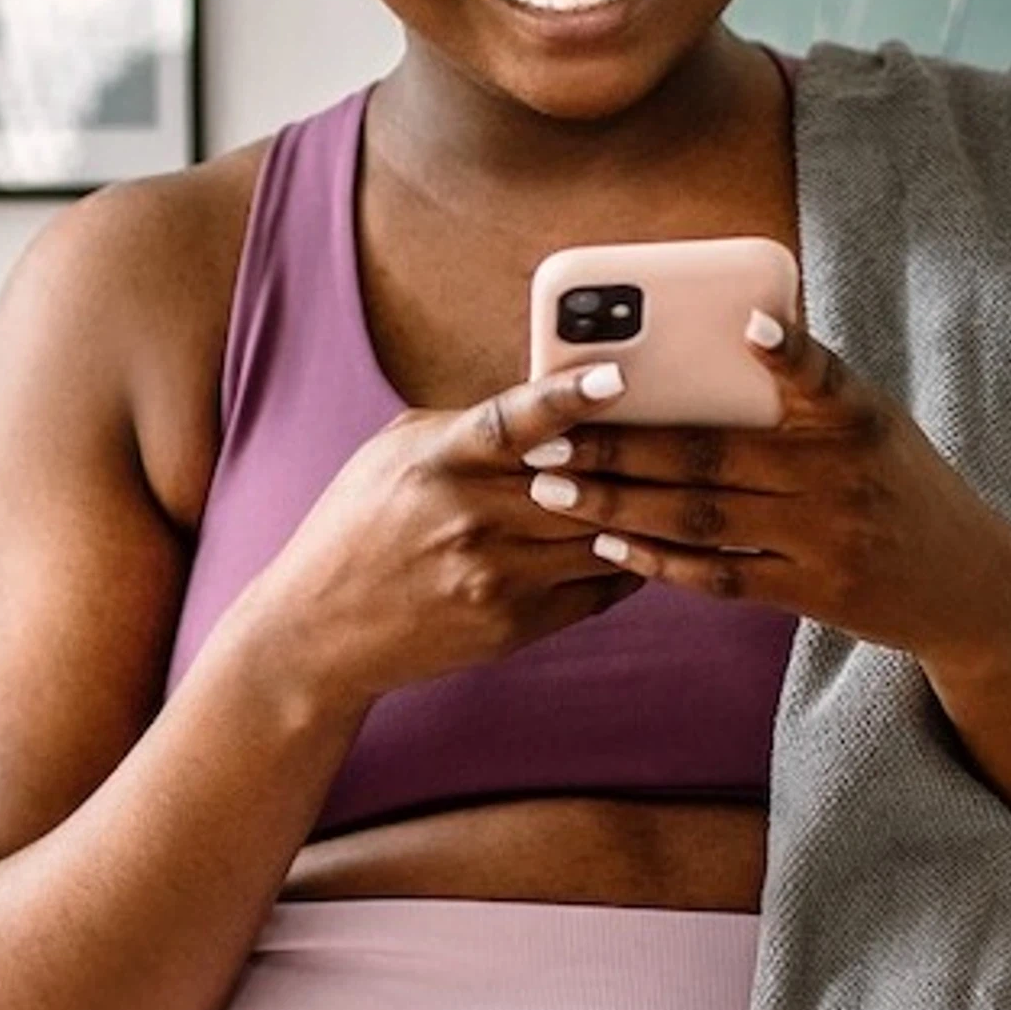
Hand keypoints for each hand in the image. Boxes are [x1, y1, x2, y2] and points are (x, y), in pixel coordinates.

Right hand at [221, 360, 643, 708]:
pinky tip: (642, 541)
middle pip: (582, 483)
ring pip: (603, 538)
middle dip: (639, 459)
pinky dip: (628, 562)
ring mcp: (495, 577)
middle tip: (691, 430)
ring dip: (643, 513)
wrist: (319, 631)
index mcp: (439, 462)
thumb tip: (555, 407)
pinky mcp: (513, 624)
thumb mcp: (397, 454)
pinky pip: (597, 588)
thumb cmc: (360, 526)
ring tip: (680, 484)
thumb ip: (473, 429)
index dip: (567, 397)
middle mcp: (470, 519)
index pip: (510, 422)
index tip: (618, 377)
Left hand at [520, 314, 1010, 678]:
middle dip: (619, 445)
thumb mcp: (875, 422)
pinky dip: (662, 563)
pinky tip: (609, 546)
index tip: (748, 325)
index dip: (788, 352)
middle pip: (712, 456)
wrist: (967, 583)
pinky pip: (722, 578)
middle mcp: (839, 476)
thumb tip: (729, 329)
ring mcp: (825, 538)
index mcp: (855, 419)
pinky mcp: (813, 592)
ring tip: (551, 490)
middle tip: (545, 436)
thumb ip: (809, 388)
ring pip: (702, 519)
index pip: (822, 376)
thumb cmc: (901, 481)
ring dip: (618, 505)